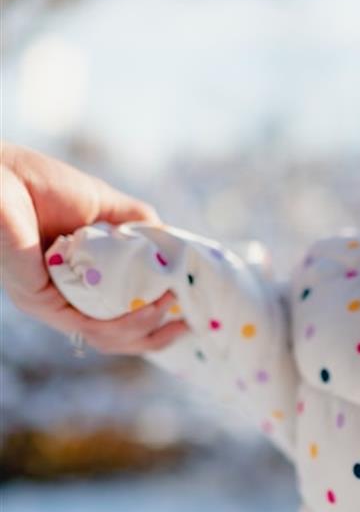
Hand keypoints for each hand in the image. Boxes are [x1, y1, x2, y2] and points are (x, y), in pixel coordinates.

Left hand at [0, 142, 189, 352]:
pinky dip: (127, 321)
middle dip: (156, 337)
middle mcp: (62, 300)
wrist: (2, 174)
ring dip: (147, 329)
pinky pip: (91, 326)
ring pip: (107, 338)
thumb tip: (174, 242)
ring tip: (172, 310)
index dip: (154, 323)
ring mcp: (50, 305)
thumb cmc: (41, 183)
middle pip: (116, 338)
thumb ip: (137, 223)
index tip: (187, 315)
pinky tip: (154, 306)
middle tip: (188, 326)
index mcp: (76, 282)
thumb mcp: (103, 204)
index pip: (117, 317)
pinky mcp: (41, 302)